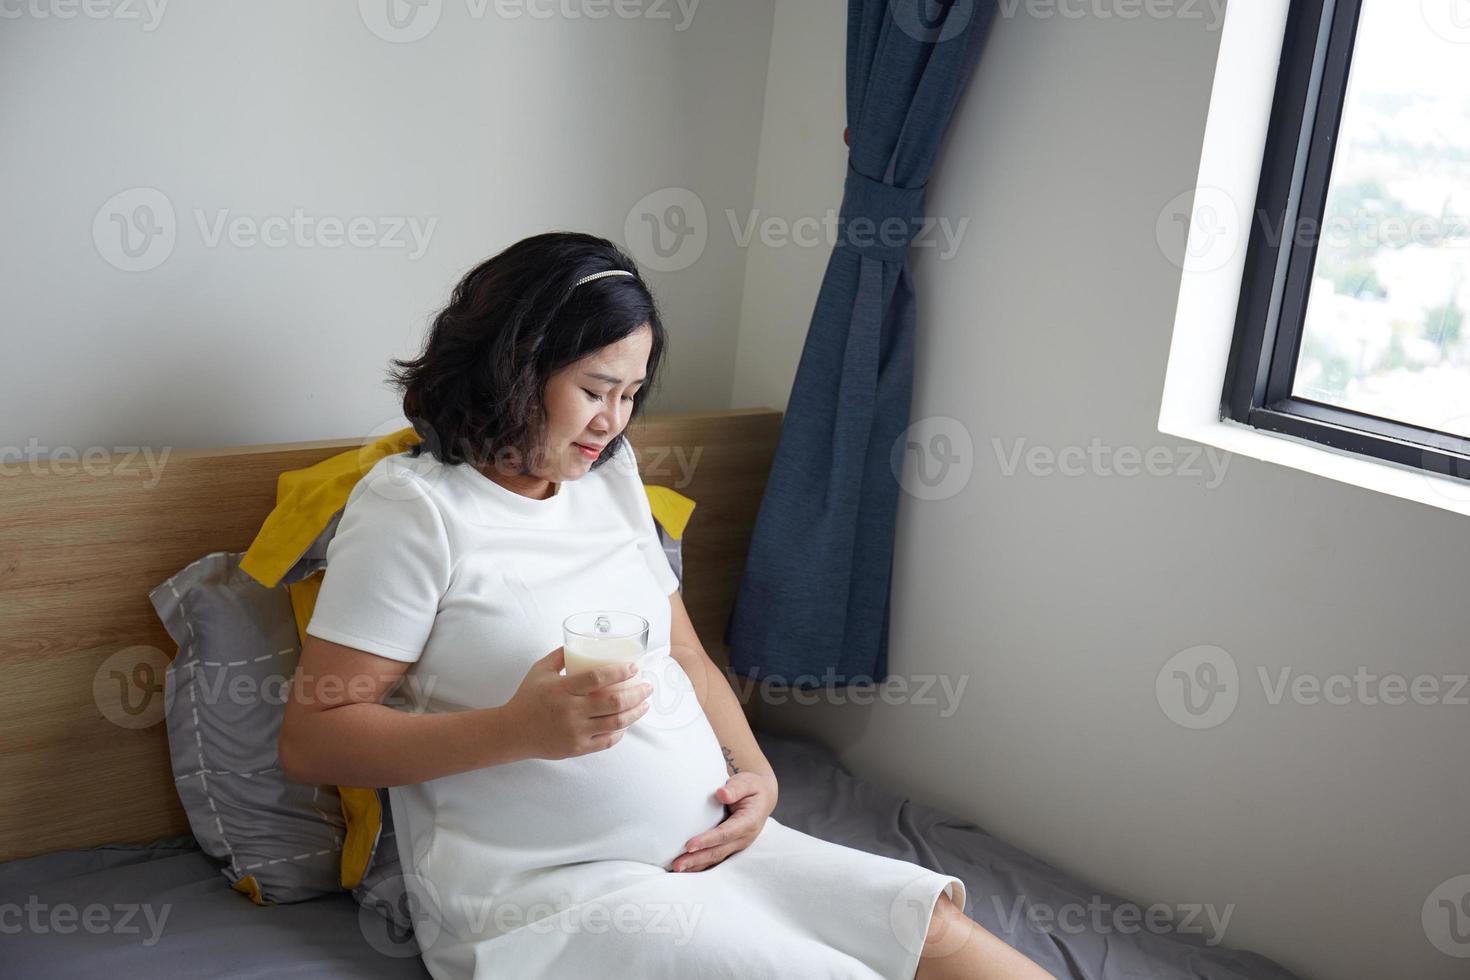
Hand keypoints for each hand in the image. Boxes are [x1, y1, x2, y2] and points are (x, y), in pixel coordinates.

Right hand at [502, 646, 653, 760]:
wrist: (512, 732)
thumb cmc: (527, 698)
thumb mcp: (540, 670)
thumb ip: (560, 655)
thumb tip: (580, 640)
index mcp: (562, 689)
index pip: (597, 678)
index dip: (620, 672)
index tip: (634, 667)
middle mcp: (570, 711)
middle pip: (613, 702)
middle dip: (637, 693)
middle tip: (647, 686)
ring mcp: (575, 731)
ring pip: (615, 723)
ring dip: (635, 713)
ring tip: (645, 704)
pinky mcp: (577, 748)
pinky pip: (607, 741)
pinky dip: (620, 732)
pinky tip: (627, 723)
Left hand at [668, 770, 777, 872]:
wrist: (762, 798)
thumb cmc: (752, 788)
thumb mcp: (747, 783)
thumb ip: (736, 788)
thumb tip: (721, 793)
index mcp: (749, 822)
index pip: (725, 833)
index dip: (707, 840)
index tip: (689, 845)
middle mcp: (744, 838)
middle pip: (718, 851)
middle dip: (697, 859)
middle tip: (677, 864)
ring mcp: (737, 845)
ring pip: (716, 858)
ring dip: (696, 865)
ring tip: (677, 868)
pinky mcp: (731, 847)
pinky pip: (715, 858)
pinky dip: (700, 864)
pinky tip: (686, 867)